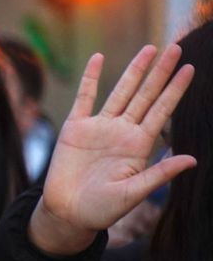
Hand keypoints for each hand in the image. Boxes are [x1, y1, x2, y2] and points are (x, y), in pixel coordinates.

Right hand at [31, 45, 195, 254]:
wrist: (67, 213)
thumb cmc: (102, 209)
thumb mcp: (133, 193)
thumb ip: (159, 174)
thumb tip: (192, 159)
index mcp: (139, 146)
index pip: (162, 111)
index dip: (175, 90)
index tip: (190, 69)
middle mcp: (122, 132)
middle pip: (145, 95)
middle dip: (160, 72)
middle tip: (176, 47)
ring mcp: (99, 128)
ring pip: (120, 92)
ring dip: (134, 70)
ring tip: (150, 49)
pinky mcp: (75, 128)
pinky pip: (84, 97)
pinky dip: (90, 78)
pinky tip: (98, 59)